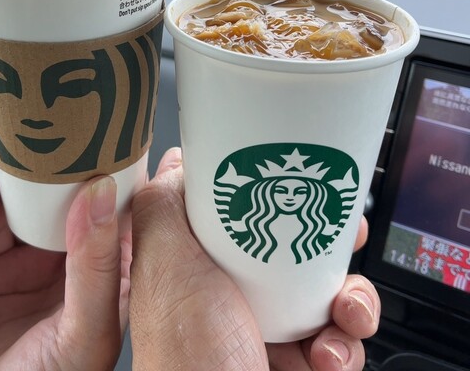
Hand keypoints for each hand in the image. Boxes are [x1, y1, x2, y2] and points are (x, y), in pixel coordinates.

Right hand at [0, 155, 130, 370]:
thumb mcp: (84, 332)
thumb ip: (98, 265)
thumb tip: (102, 194)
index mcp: (111, 272)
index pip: (123, 207)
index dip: (117, 167)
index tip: (104, 129)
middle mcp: (73, 260)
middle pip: (68, 196)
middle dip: (52, 165)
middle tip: (35, 135)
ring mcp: (31, 263)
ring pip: (24, 203)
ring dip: (7, 180)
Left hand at [130, 148, 379, 370]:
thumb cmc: (189, 356)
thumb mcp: (165, 262)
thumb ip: (161, 207)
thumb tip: (175, 162)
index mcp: (195, 264)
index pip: (234, 212)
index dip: (267, 192)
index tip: (296, 179)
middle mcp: (229, 294)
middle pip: (288, 248)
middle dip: (327, 241)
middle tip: (350, 233)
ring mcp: (265, 329)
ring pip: (323, 291)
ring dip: (349, 296)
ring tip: (346, 309)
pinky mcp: (297, 362)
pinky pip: (338, 339)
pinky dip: (345, 345)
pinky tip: (331, 355)